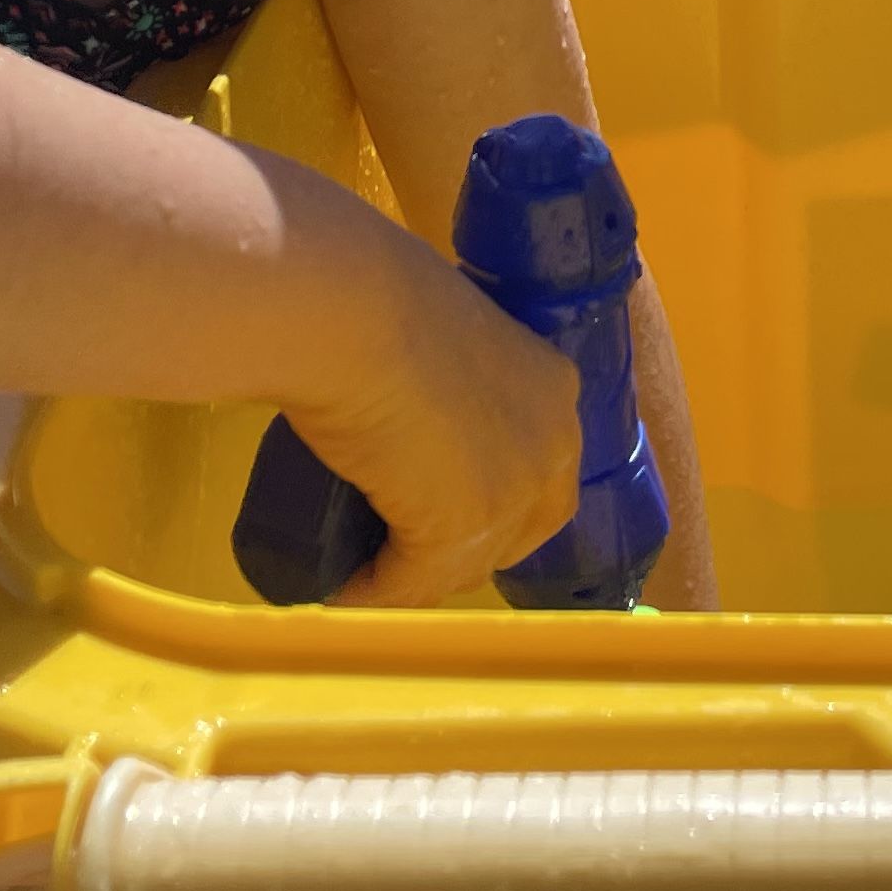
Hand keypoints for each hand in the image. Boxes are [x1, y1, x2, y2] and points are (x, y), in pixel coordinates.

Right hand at [289, 239, 582, 606]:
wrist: (353, 310)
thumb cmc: (379, 298)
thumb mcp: (437, 335)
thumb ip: (445, 372)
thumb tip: (404, 404)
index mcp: (553, 387)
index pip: (540, 472)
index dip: (494, 502)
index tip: (440, 508)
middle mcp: (552, 444)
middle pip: (517, 531)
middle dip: (463, 551)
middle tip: (402, 549)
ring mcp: (513, 490)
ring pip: (464, 564)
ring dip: (413, 577)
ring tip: (362, 571)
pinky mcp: (461, 528)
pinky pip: (411, 582)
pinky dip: (371, 591)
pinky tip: (338, 588)